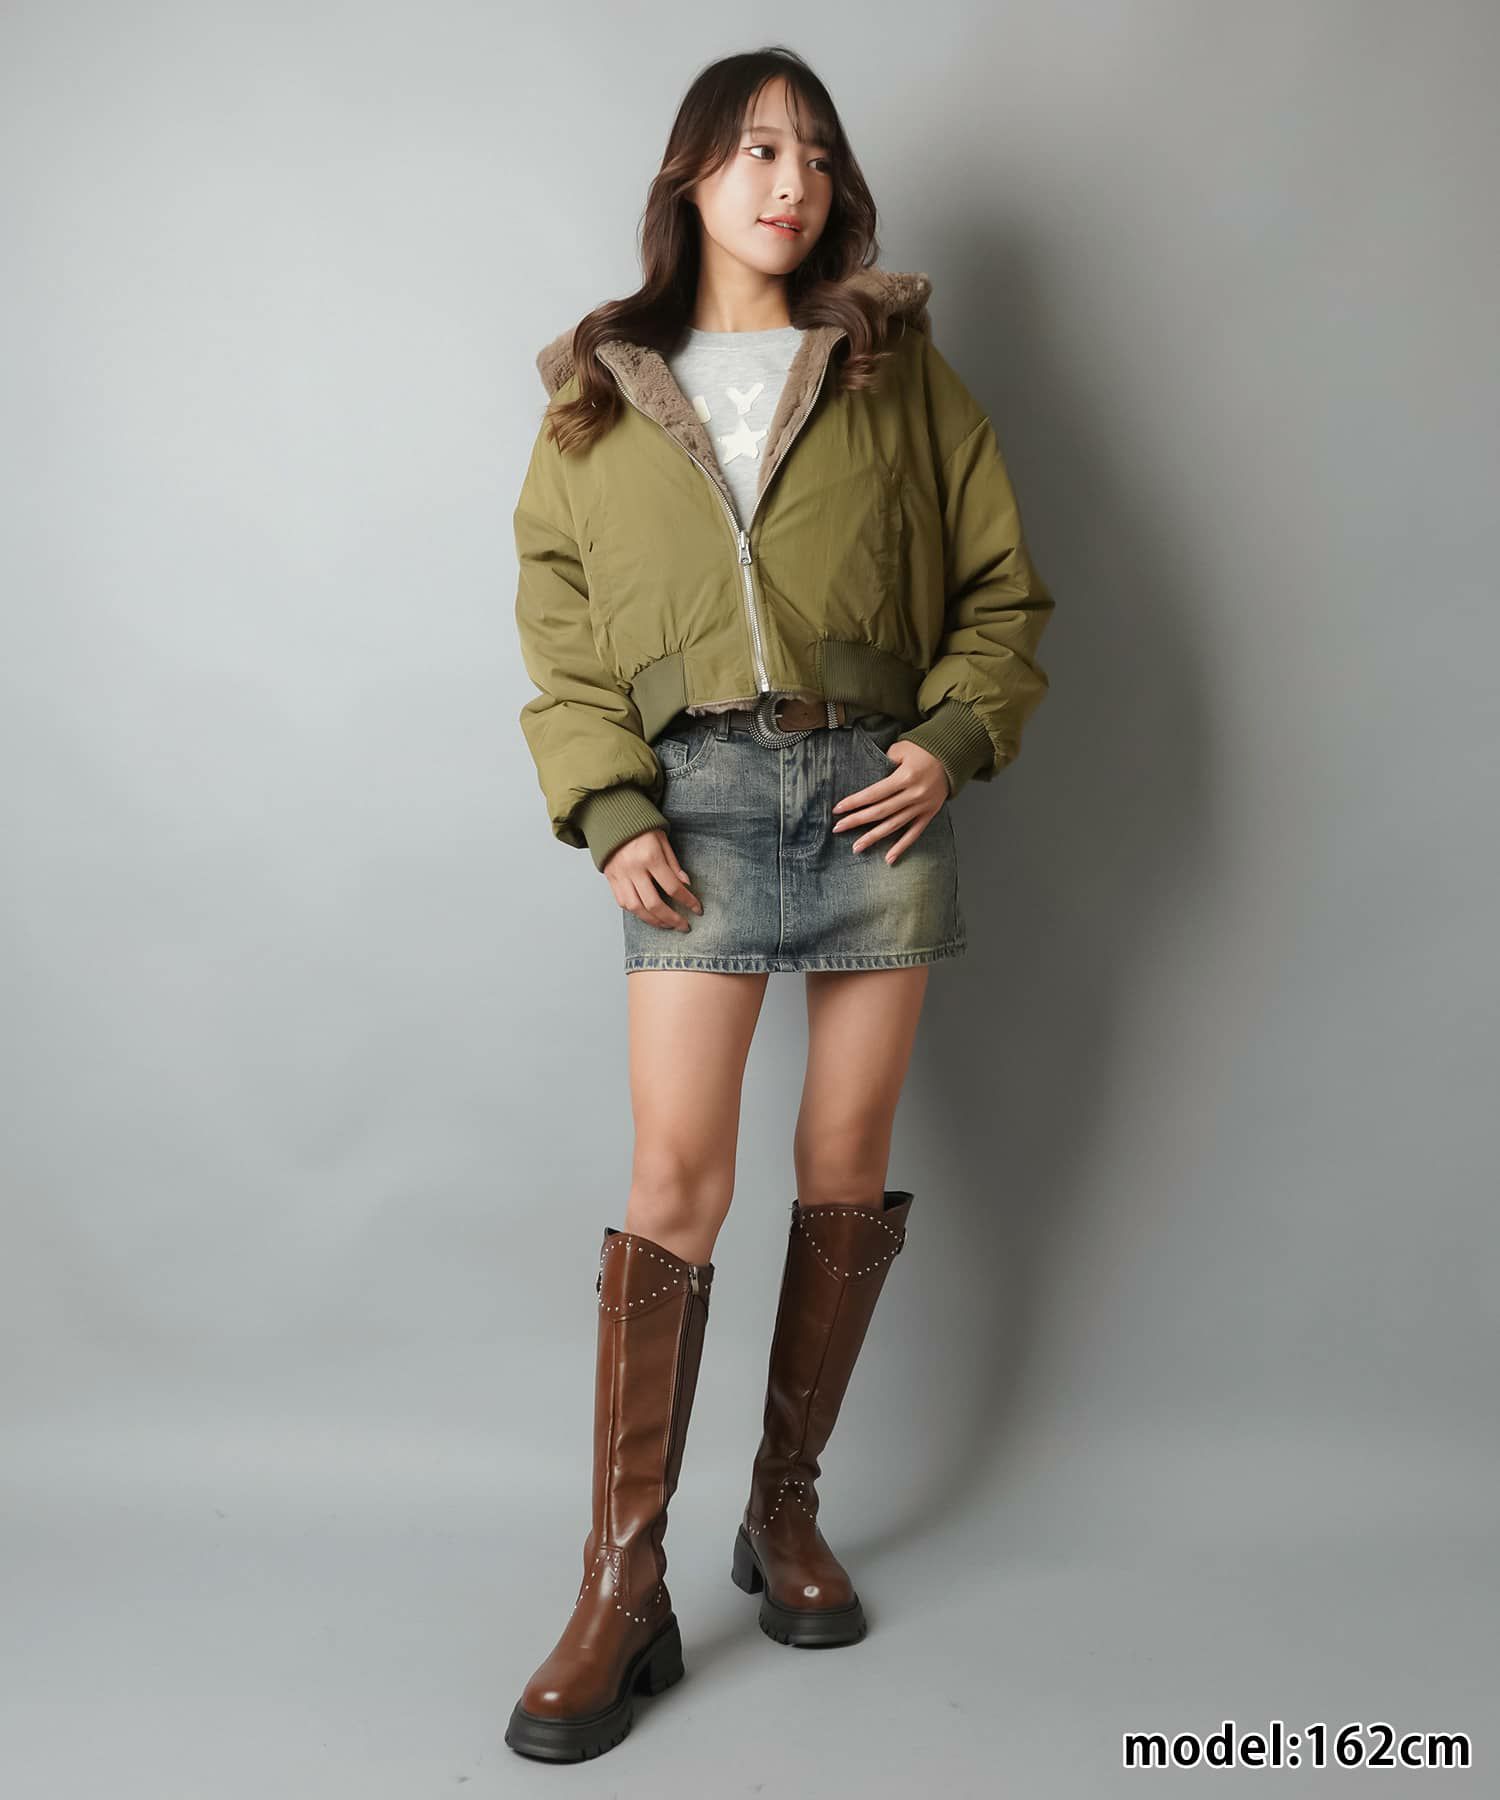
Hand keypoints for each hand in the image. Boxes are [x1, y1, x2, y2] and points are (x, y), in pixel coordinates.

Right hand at [601, 828, 703, 930]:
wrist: (612, 819)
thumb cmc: (640, 828)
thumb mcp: (662, 840)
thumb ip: (673, 864)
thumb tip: (685, 885)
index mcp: (650, 857)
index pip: (672, 887)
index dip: (687, 901)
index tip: (697, 909)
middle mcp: (633, 869)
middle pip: (654, 904)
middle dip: (671, 919)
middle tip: (683, 926)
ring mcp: (620, 876)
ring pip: (637, 908)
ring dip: (654, 921)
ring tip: (667, 925)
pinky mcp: (611, 879)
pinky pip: (623, 903)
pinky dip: (637, 912)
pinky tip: (648, 915)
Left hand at [832, 741, 949, 862]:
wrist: (954, 755)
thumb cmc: (925, 749)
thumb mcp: (902, 748)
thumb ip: (884, 762)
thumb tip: (869, 778)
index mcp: (905, 777)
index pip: (874, 793)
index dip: (854, 802)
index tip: (837, 810)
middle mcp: (913, 794)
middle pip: (880, 811)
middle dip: (857, 821)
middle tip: (838, 829)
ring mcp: (922, 806)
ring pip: (894, 825)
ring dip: (874, 837)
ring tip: (856, 847)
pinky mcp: (929, 813)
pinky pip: (914, 833)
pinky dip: (902, 846)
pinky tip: (888, 858)